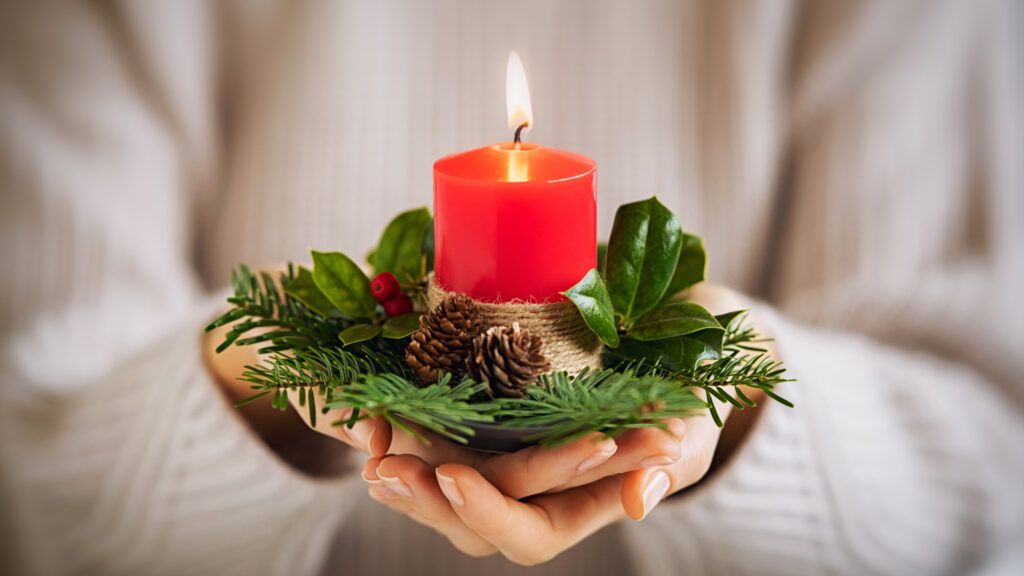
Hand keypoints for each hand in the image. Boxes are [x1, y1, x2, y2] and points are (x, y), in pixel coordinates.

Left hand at [361, 283, 769, 564]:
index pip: (529, 534)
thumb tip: (640, 502)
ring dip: (403, 471)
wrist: (669, 342)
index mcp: (580, 507)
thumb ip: (673, 465)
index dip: (489, 514)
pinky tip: (374, 411)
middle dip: (426, 501)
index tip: (454, 476)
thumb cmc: (685, 394)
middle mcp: (535, 491)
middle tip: (386, 469)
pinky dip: (405, 428)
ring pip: (443, 486)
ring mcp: (507, 457)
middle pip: (469, 521)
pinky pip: (437, 440)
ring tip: (370, 444)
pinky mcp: (487, 420)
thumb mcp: (689, 427)